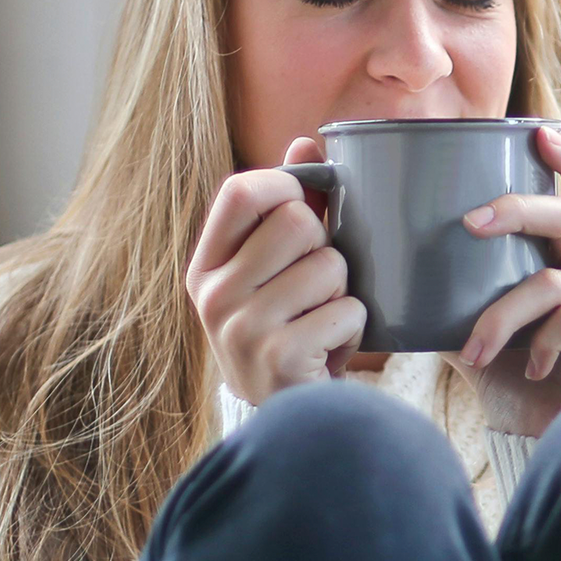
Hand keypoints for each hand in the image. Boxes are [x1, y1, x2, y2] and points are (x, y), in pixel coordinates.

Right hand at [187, 136, 366, 405]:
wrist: (287, 418)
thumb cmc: (287, 330)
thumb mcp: (273, 271)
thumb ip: (288, 206)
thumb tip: (305, 141)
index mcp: (206, 266)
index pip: (242, 191)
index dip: (287, 186)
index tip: (306, 208)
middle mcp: (213, 295)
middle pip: (298, 222)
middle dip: (327, 248)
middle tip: (318, 284)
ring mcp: (242, 328)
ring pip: (331, 266)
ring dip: (345, 292)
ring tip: (324, 319)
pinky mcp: (279, 357)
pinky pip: (348, 310)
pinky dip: (354, 327)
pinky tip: (330, 348)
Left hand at [445, 126, 560, 436]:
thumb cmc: (528, 394)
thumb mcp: (483, 338)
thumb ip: (457, 302)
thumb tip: (393, 274)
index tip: (538, 133)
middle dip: (517, 210)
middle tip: (467, 223)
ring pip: (555, 280)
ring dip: (502, 315)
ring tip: (474, 351)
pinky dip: (541, 341)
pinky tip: (531, 369)